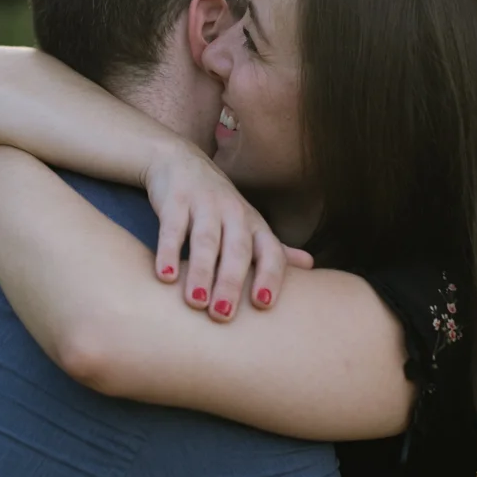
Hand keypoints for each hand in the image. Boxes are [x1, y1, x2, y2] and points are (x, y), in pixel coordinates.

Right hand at [144, 145, 312, 321]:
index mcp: (254, 224)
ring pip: (206, 240)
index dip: (270, 276)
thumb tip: (311, 265)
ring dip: (201, 271)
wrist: (179, 162)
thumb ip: (273, 249)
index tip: (263, 305)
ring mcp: (204, 204)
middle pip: (237, 249)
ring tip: (196, 302)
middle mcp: (234, 213)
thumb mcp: (247, 225)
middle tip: (223, 314)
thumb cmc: (218, 206)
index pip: (270, 251)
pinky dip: (168, 252)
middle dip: (232, 282)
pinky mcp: (175, 200)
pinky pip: (172, 228)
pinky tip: (165, 277)